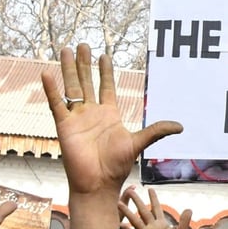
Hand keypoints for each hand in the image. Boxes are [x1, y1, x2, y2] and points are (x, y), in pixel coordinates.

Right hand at [42, 45, 181, 196]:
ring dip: (68, 69)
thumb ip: (156, 131)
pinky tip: (46, 73)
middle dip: (84, 64)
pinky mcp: (64, 126)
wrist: (98, 184)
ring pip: (71, 88)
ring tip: (66, 49)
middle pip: (87, 82)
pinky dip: (51, 89)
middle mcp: (91, 113)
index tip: (104, 55)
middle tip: (83, 45)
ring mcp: (77, 118)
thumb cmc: (116, 166)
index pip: (107, 87)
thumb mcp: (138, 143)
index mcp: (109, 115)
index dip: (105, 71)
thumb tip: (180, 126)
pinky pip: (56, 104)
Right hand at [119, 186, 191, 228]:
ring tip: (119, 203)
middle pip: (143, 210)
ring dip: (128, 212)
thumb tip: (189, 209)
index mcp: (161, 225)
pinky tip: (122, 224)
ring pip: (136, 220)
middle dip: (137, 200)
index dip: (154, 198)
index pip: (156, 208)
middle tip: (131, 190)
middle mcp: (152, 228)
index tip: (150, 189)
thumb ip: (183, 222)